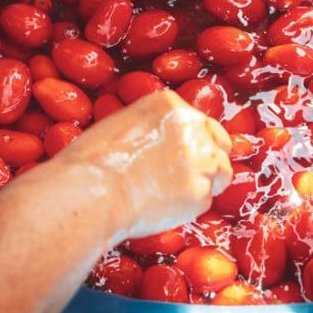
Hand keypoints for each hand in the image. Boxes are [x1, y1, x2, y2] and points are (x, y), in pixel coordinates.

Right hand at [56, 90, 232, 238]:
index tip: (180, 156)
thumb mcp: (120, 125)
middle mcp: (193, 127)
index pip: (200, 122)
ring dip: (203, 184)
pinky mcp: (202, 192)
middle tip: (184, 177)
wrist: (92, 192)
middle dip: (208, 160)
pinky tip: (162, 208)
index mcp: (170, 105)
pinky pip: (205, 200)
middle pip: (220, 143)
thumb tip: (161, 144)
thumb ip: (151, 128)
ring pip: (221, 174)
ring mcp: (202, 160)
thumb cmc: (92, 162)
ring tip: (172, 196)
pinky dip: (189, 207)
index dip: (193, 142)